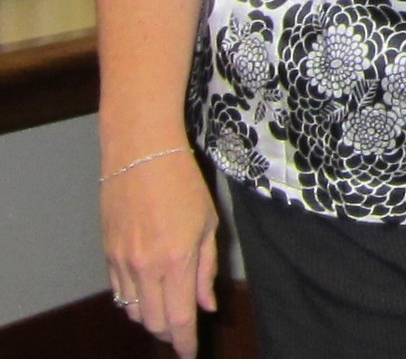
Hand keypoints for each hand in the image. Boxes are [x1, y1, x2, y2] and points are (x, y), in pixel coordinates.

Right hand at [101, 152, 219, 358]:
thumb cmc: (183, 183)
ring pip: (133, 311)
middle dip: (169, 334)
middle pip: (153, 323)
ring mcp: (122, 263)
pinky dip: (133, 301)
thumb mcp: (208, 222)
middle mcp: (146, 267)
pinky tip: (146, 293)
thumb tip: (206, 305)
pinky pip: (118, 293)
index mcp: (177, 260)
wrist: (142, 155)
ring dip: (151, 318)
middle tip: (182, 331)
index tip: (191, 353)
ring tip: (166, 310)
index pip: (179, 318)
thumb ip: (206, 268)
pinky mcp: (107, 255)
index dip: (185, 342)